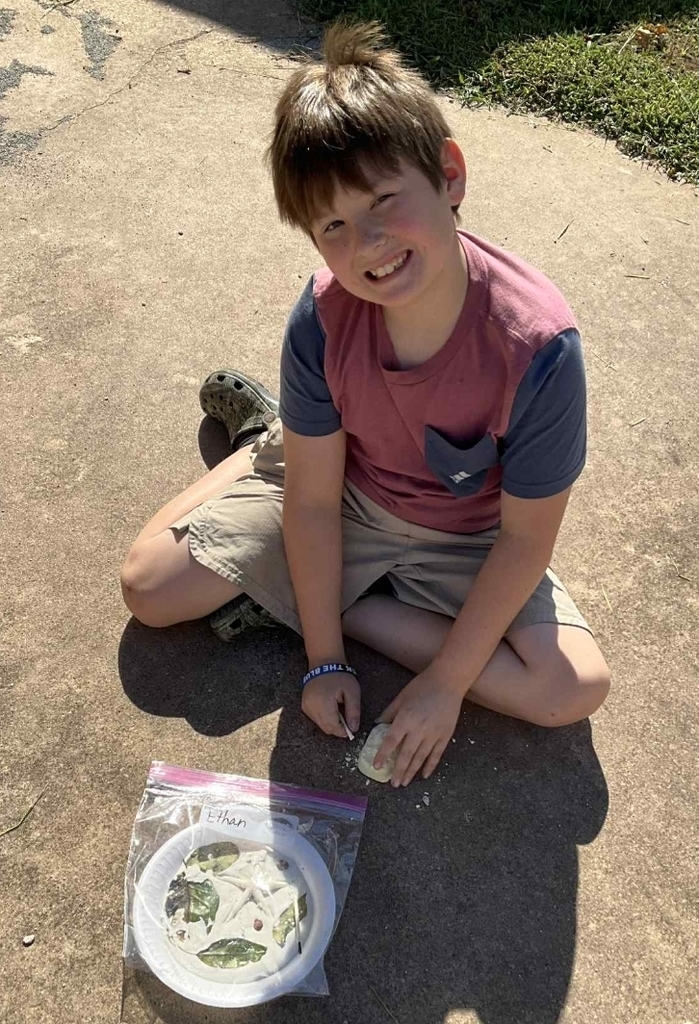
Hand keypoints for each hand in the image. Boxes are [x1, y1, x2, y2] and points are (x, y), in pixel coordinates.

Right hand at [301, 672, 360, 738]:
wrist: (324, 662)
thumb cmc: (340, 675)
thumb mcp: (352, 692)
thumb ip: (353, 711)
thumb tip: (354, 729)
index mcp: (323, 703)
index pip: (333, 727)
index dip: (344, 731)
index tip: (352, 728)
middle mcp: (311, 706)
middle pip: (326, 728)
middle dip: (338, 728)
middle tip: (347, 720)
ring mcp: (306, 706)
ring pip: (321, 725)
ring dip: (331, 723)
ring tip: (339, 710)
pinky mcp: (304, 705)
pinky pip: (315, 719)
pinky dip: (324, 718)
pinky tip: (331, 708)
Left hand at [376, 669, 462, 785]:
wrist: (448, 681)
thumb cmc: (422, 686)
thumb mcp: (401, 697)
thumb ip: (389, 712)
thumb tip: (377, 725)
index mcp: (405, 718)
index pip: (391, 741)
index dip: (383, 755)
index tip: (376, 766)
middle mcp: (419, 729)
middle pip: (406, 755)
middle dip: (398, 771)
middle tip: (393, 784)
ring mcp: (433, 733)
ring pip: (421, 758)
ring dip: (412, 772)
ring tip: (404, 782)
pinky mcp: (445, 735)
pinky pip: (436, 755)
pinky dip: (430, 766)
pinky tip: (424, 775)